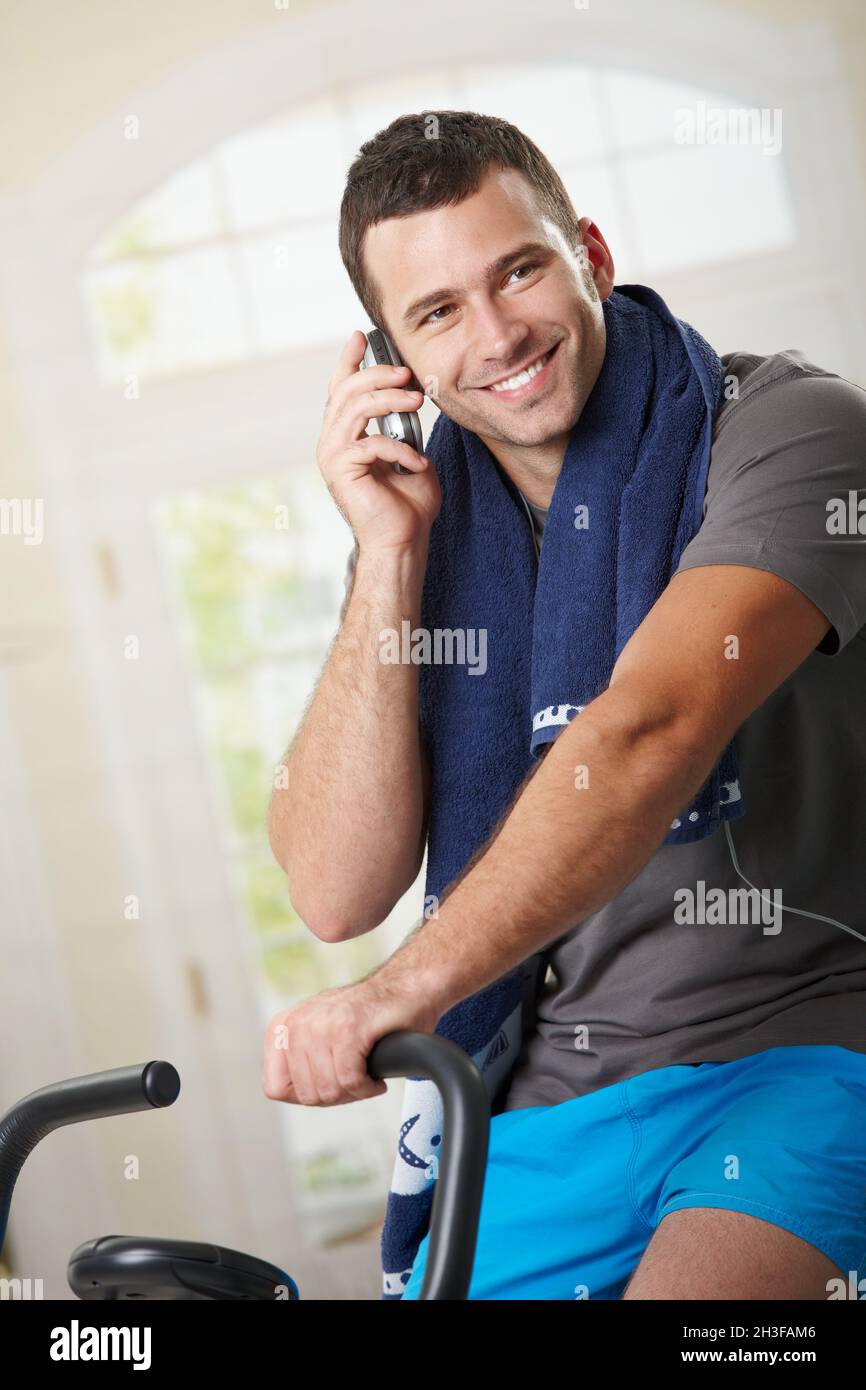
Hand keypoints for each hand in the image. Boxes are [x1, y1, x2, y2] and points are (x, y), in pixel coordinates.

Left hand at [262, 972, 442, 1106]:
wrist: (407, 989)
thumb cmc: (368, 1019)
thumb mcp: (319, 1036)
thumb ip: (298, 1062)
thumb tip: (292, 1095)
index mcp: (283, 1026)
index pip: (275, 1087)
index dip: (307, 1094)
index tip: (332, 1082)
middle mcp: (297, 1022)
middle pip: (306, 1094)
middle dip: (336, 1096)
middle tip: (357, 1080)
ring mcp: (321, 1024)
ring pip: (328, 1090)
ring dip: (354, 1092)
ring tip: (367, 1076)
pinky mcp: (348, 1028)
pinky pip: (350, 1081)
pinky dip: (368, 1087)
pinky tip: (376, 1079)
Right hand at [316, 329, 440, 553]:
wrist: (402, 542)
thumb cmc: (408, 505)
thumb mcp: (410, 453)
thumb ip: (404, 427)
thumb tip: (410, 398)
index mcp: (345, 436)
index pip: (341, 389)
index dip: (349, 361)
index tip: (361, 337)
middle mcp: (332, 442)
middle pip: (346, 390)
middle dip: (378, 374)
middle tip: (407, 373)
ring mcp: (332, 456)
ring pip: (354, 407)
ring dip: (389, 399)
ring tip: (417, 401)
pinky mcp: (340, 470)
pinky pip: (370, 442)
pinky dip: (399, 449)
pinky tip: (417, 463)